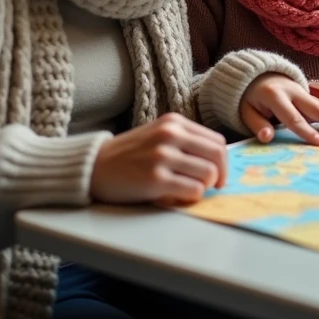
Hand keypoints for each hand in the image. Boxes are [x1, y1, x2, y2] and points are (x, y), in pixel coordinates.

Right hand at [89, 113, 227, 206]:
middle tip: (214, 186)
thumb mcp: (158, 135)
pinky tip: (178, 195)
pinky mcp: (156, 179)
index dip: (223, 161)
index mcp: (174, 122)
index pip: (217, 141)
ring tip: (189, 188)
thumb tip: (219, 162)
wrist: (95, 166)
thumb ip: (185, 142)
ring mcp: (163, 156)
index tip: (218, 173)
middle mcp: (170, 135)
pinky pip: (193, 190)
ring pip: (209, 174)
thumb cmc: (130, 154)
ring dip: (204, 186)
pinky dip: (191, 196)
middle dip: (221, 175)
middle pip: (218, 156)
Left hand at [240, 73, 318, 145]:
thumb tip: (267, 137)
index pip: (293, 118)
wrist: (255, 73)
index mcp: (276, 96)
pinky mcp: (311, 95)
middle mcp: (295, 92)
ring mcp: (305, 92)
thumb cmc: (248, 97)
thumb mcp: (244, 110)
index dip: (307, 132)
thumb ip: (256, 124)